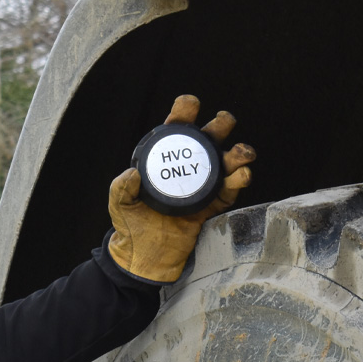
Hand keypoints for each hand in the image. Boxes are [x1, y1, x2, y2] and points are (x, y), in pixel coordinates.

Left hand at [107, 94, 254, 282]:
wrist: (146, 255)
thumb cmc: (132, 224)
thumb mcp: (119, 203)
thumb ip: (121, 188)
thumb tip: (132, 174)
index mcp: (165, 159)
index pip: (176, 128)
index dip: (184, 112)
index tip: (190, 106)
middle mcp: (187, 167)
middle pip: (209, 138)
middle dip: (220, 125)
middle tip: (223, 122)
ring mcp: (202, 185)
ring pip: (226, 161)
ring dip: (238, 152)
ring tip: (243, 152)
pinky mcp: (212, 205)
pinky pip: (229, 190)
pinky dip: (239, 180)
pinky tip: (242, 174)